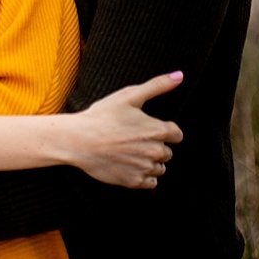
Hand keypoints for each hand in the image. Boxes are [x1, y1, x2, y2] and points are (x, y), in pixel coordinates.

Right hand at [70, 71, 184, 188]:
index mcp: (158, 130)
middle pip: (168, 152)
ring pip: (159, 168)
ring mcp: (145, 168)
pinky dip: (144, 176)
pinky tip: (130, 166)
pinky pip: (151, 183)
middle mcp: (155, 151)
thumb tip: (179, 75)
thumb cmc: (102, 116)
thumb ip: (158, 85)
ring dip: (151, 162)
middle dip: (156, 146)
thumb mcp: (130, 95)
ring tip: (131, 153)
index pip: (177, 135)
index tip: (149, 129)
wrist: (79, 140)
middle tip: (135, 140)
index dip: (164, 131)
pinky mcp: (134, 182)